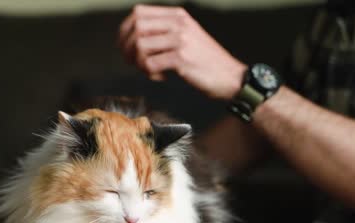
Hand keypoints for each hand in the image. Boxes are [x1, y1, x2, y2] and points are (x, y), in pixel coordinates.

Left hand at [118, 4, 246, 99]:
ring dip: (139, 63)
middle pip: (136, 27)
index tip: (124, 45)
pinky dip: (150, 74)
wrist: (230, 77)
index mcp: (178, 15)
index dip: (125, 30)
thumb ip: (165, 32)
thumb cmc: (206, 62)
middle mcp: (179, 23)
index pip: (139, 12)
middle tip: (132, 62)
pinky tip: (161, 77)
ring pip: (141, 46)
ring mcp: (180, 40)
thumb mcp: (187, 36)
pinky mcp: (181, 58)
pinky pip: (150, 64)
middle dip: (127, 47)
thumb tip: (133, 39)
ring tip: (150, 71)